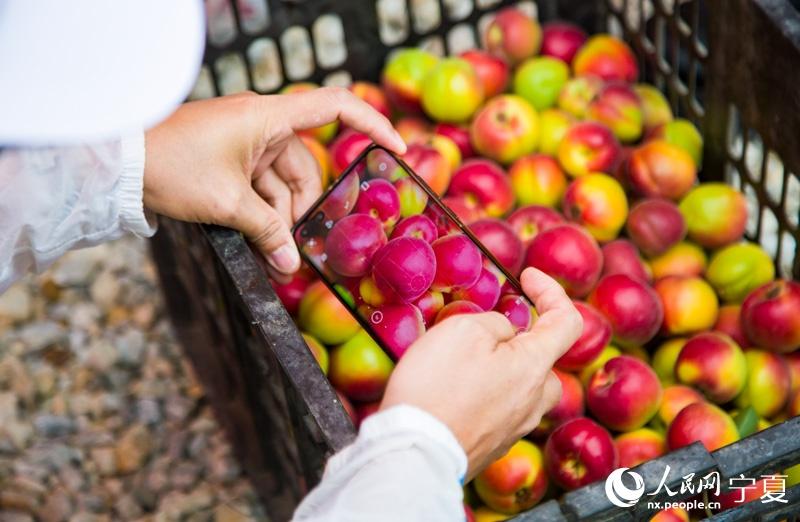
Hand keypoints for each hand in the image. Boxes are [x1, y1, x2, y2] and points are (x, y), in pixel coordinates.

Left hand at [143, 87, 405, 280]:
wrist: (117, 164)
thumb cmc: (171, 167)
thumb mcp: (227, 204)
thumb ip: (266, 231)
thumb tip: (291, 264)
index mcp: (267, 116)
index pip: (333, 107)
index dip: (371, 124)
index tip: (395, 150)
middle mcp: (261, 123)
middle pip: (305, 167)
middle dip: (303, 211)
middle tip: (297, 252)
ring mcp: (246, 141)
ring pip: (282, 183)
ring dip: (280, 220)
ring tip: (274, 259)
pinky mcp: (231, 157)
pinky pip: (260, 186)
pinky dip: (261, 214)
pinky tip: (260, 245)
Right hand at [380, 268, 582, 477]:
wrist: (415, 451)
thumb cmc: (437, 386)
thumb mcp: (464, 330)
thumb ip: (495, 322)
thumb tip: (505, 332)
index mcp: (534, 367)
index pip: (567, 321)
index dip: (551, 292)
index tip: (527, 276)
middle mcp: (533, 401)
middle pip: (544, 360)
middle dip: (522, 339)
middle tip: (486, 329)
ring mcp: (514, 428)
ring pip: (522, 388)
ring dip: (502, 368)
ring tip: (464, 361)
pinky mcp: (491, 445)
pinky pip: (498, 410)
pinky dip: (484, 394)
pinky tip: (453, 392)